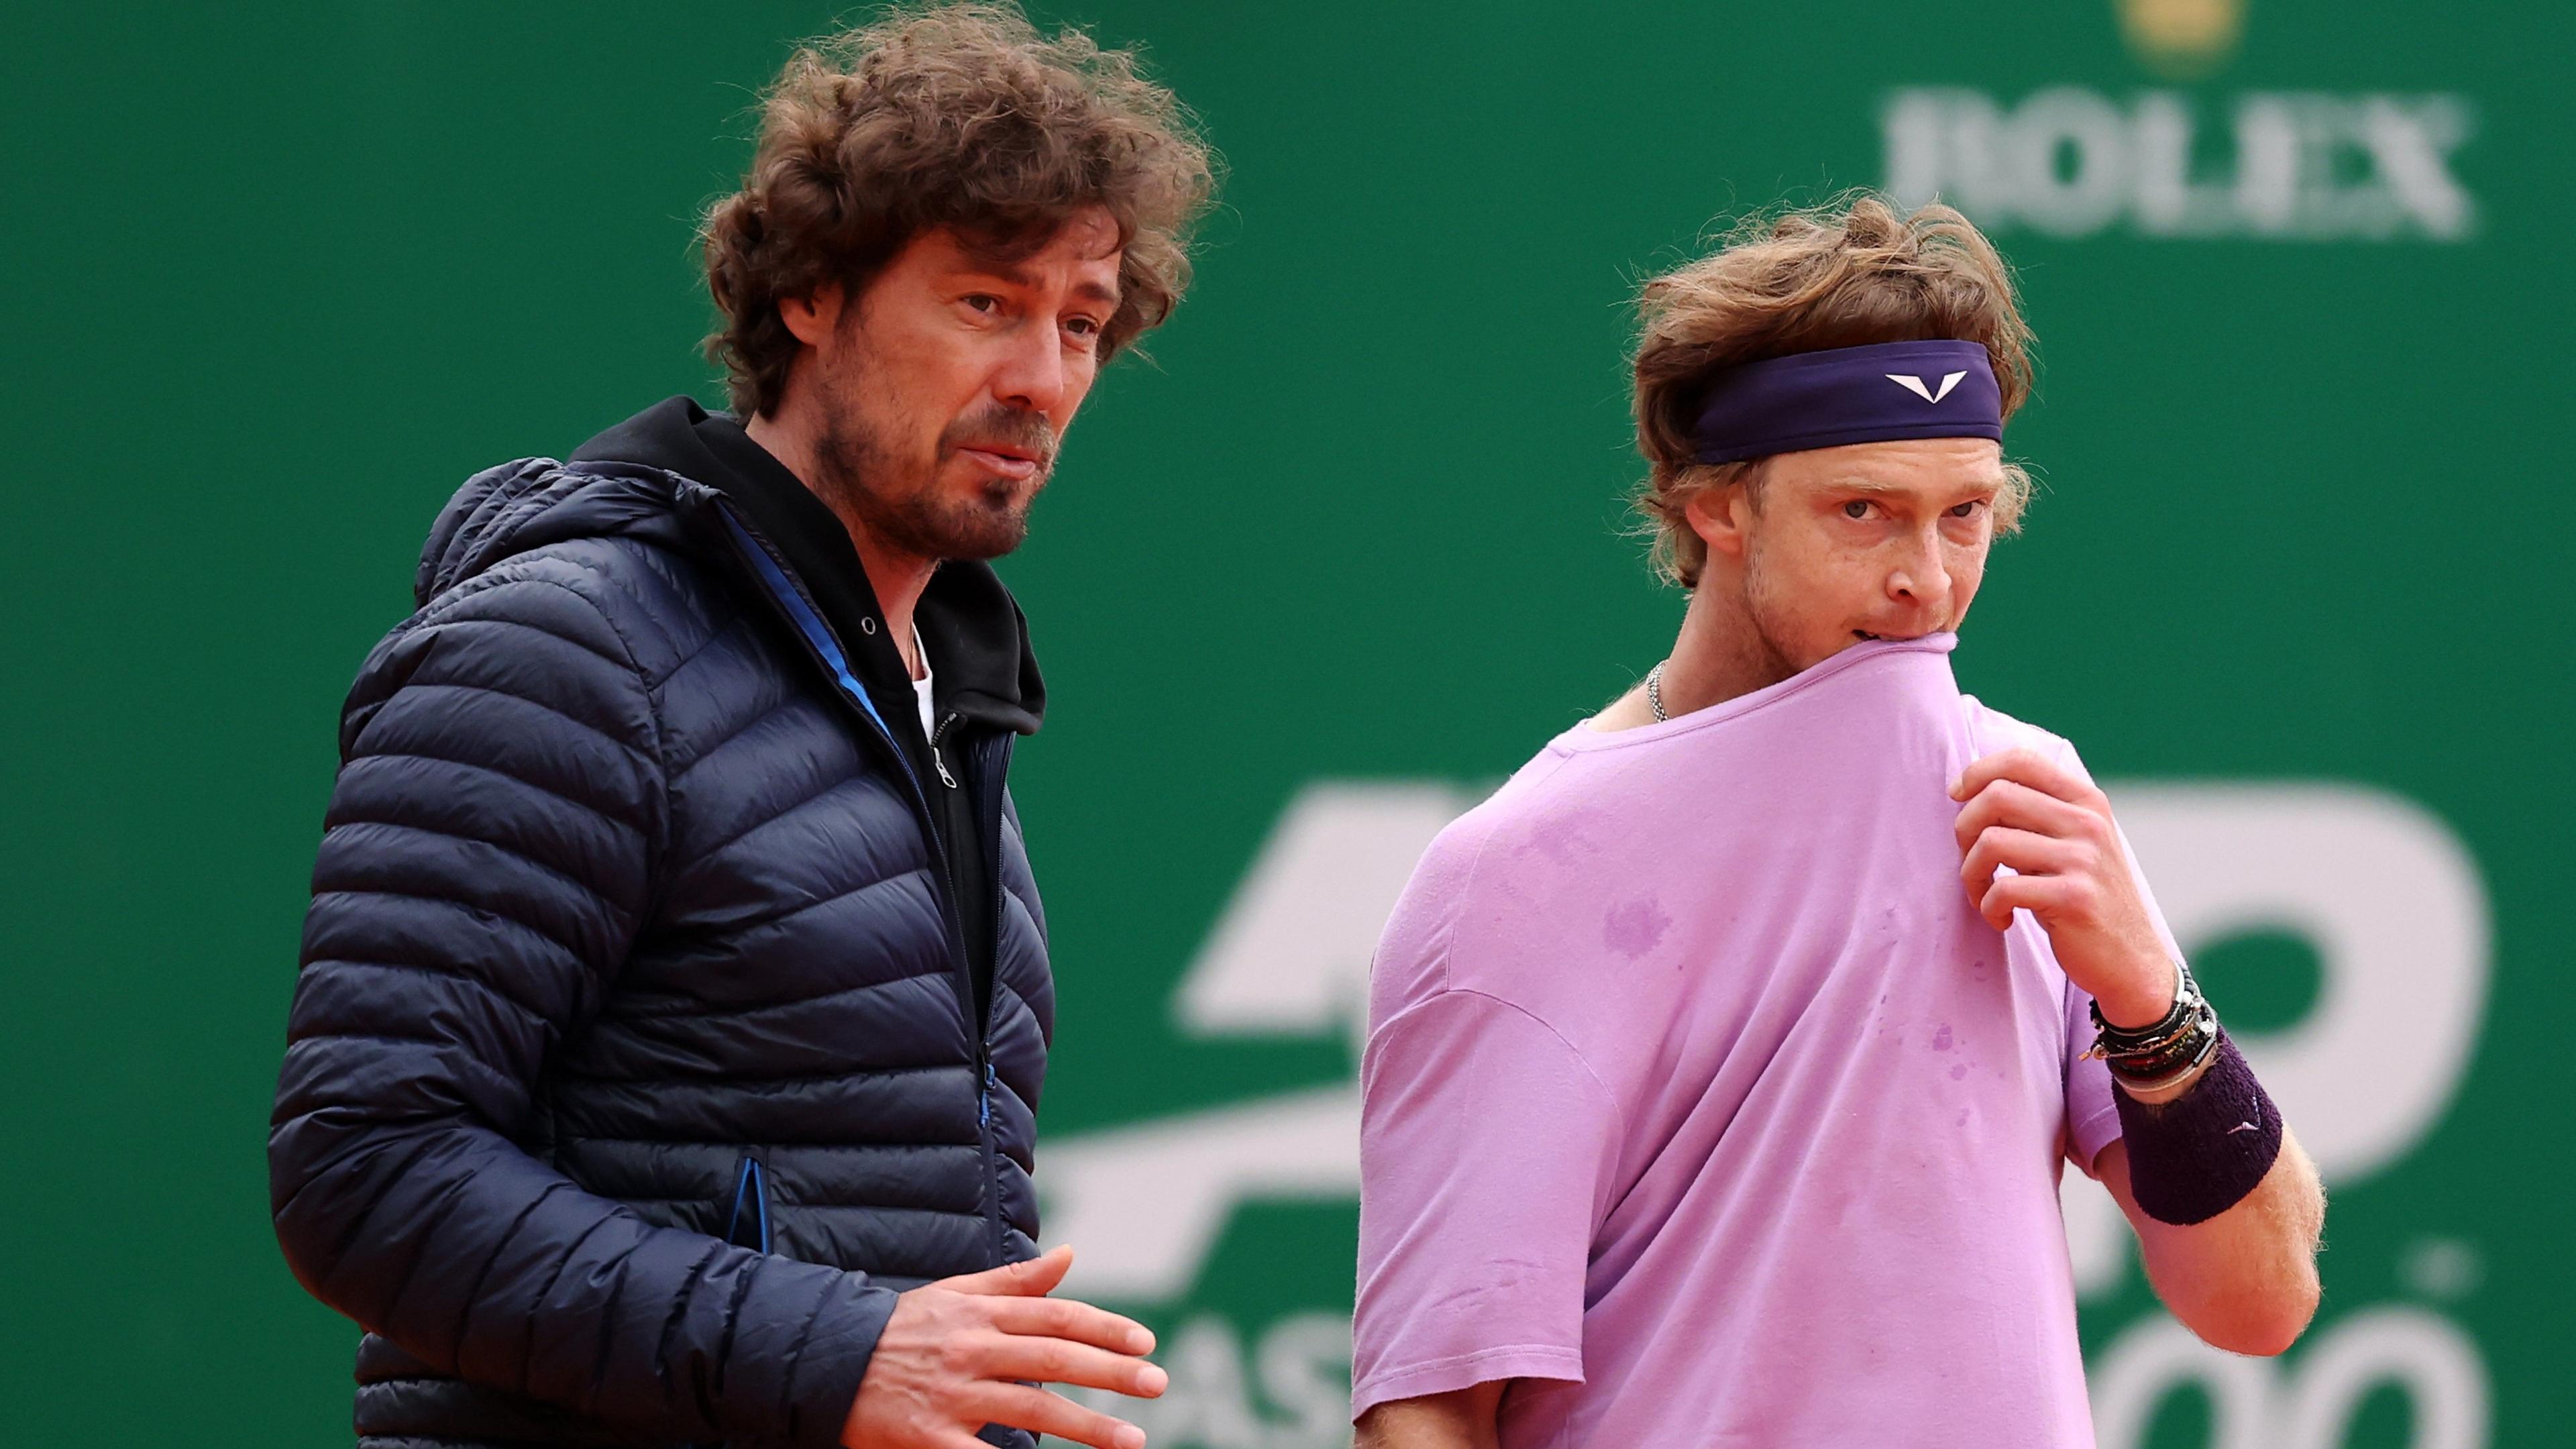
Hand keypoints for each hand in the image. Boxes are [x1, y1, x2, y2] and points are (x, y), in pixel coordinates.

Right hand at [841, 1245, 1165, 1448]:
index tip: (1146, 1342)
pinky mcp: (929, 1437)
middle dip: (1112, 1373)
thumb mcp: (956, 1294)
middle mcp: (972, 1350)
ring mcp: (952, 1395)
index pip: (1058, 1317)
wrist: (824, 1362)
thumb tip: (1069, 1255)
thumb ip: (1016, 1281)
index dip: (1106, 1328)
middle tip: (1158, 1384)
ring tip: (1131, 1439)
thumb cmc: (901, 1330)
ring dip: (1087, 1425)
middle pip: (1055, 1358)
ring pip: (1031, 1408)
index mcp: (982, 1314)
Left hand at [1950, 748, 2174, 1026]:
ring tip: (1982, 896)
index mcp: (2086, 801)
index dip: (1978, 772)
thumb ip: (2037, 816)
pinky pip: (2003, 888)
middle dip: (1964, 829)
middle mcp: (2088, 823)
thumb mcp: (2072, 846)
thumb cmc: (2084, 900)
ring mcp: (2084, 858)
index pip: (2022, 761)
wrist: (2131, 960)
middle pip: (1997, 795)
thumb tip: (1974, 790)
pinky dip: (1988, 907)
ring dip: (1971, 874)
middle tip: (1971, 862)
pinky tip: (2002, 919)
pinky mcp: (2074, 896)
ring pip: (1991, 841)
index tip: (1957, 797)